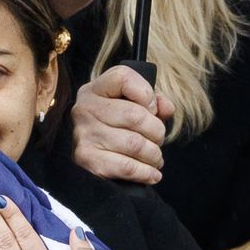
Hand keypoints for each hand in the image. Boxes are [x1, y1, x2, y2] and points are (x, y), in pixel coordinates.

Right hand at [70, 65, 174, 184]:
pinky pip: (128, 167)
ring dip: (154, 155)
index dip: (146, 93)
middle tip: (157, 140)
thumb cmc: (118, 131)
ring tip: (154, 158)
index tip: (152, 109)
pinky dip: (147, 173)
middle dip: (157, 131)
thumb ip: (154, 102)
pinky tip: (151, 173)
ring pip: (135, 144)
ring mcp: (84, 135)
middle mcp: (84, 109)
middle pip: (135, 115)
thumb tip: (165, 108)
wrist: (94, 166)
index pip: (122, 77)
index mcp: (94, 90)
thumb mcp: (135, 108)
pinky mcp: (87, 161)